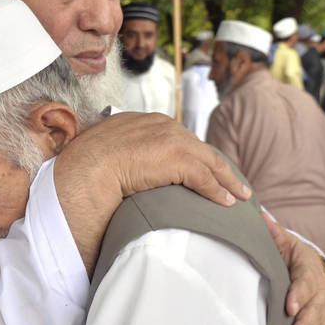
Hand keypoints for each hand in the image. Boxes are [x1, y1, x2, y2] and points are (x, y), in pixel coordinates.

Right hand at [55, 112, 250, 272]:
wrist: (86, 168)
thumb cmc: (86, 165)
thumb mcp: (104, 151)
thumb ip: (119, 154)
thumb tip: (118, 171)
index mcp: (144, 121)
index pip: (178, 138)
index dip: (193, 154)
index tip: (203, 167)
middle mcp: (161, 125)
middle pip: (199, 147)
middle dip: (217, 165)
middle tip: (232, 181)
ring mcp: (171, 140)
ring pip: (209, 161)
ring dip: (226, 180)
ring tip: (238, 195)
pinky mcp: (177, 158)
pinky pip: (205, 177)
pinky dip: (217, 190)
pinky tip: (225, 203)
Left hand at [262, 211, 324, 324]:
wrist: (312, 265)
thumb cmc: (290, 254)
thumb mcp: (283, 242)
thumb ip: (273, 233)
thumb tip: (260, 217)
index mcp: (307, 269)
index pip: (304, 281)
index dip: (298, 294)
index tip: (289, 307)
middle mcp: (320, 289)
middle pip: (315, 308)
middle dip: (306, 324)